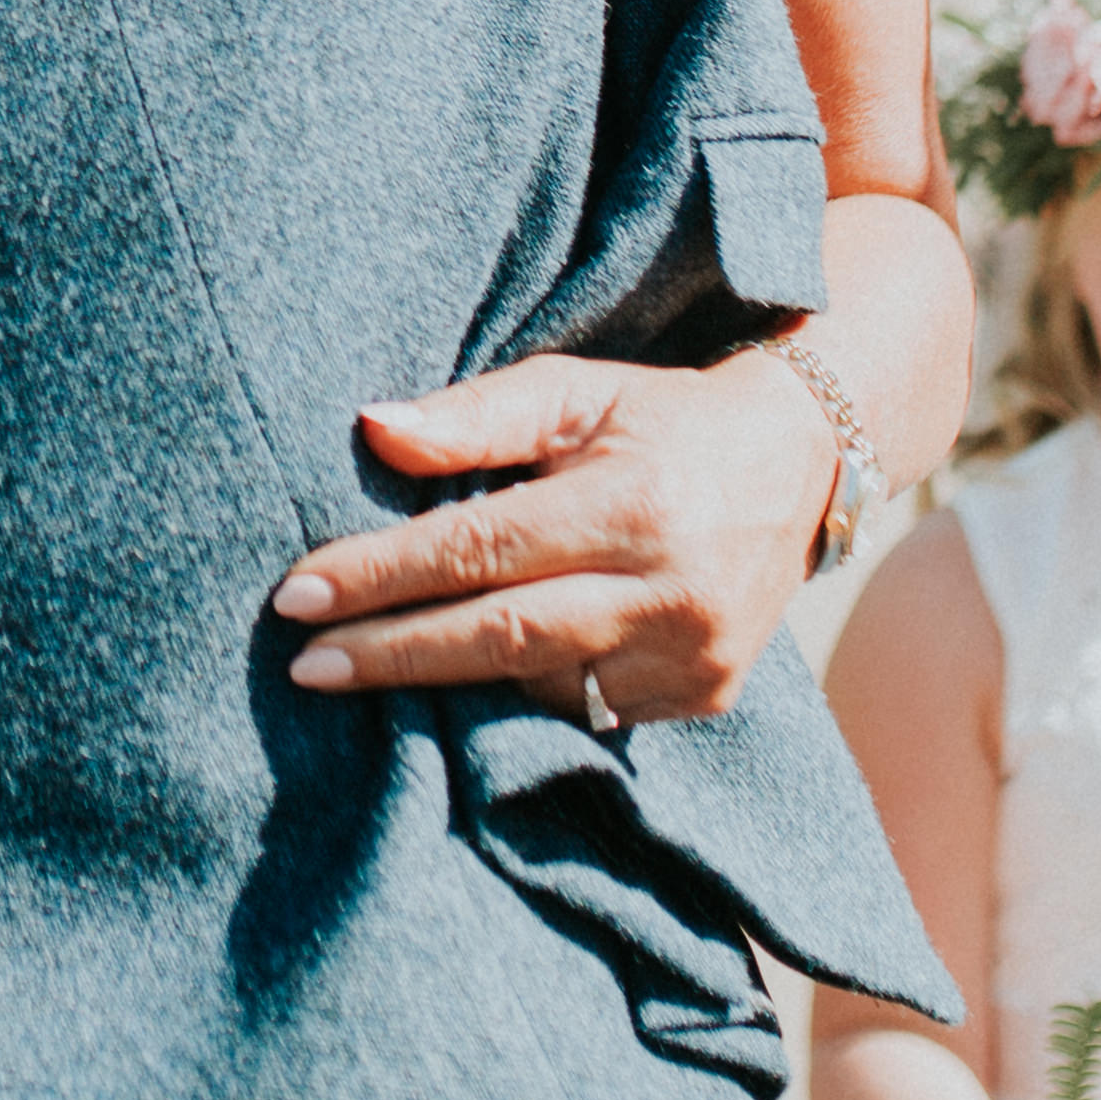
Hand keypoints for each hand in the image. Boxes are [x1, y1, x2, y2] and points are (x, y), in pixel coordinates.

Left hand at [268, 347, 832, 722]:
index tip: (298, 595)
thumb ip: (474, 415)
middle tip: (304, 665)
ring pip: (538, 683)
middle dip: (391, 653)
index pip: (482, 550)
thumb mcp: (574, 391)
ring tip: (366, 665)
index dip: (383, 574)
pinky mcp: (704, 696)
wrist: (802, 464)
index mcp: (636, 504)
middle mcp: (673, 590)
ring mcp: (695, 657)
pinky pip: (585, 708)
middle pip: (502, 636)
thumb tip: (373, 430)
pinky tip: (467, 676)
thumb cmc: (660, 419)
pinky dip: (520, 691)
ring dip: (449, 678)